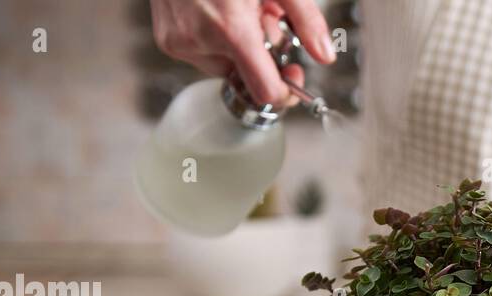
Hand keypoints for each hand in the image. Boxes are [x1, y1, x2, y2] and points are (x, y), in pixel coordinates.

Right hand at [149, 0, 335, 108]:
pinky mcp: (167, 39)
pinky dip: (216, 38)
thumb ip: (305, 18)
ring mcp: (178, 41)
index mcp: (229, 28)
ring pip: (226, 65)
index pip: (265, 91)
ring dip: (239, 44)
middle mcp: (199, 40)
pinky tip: (218, 9)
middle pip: (246, 75)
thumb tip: (324, 54)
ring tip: (237, 7)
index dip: (285, 91)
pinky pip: (203, 53)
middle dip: (261, 51)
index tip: (292, 75)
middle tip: (262, 14)